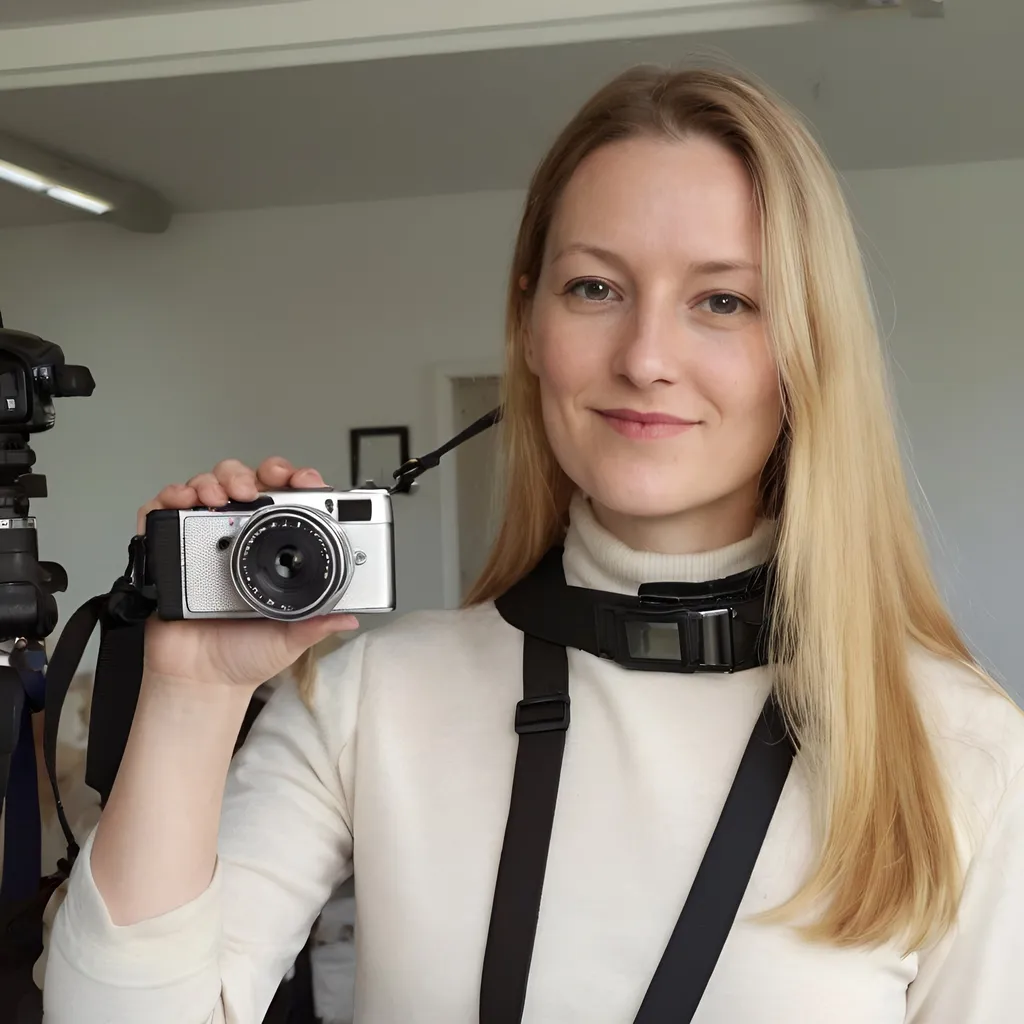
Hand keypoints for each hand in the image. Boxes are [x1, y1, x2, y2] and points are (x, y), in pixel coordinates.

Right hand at [136, 457, 358, 691]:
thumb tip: (349, 615)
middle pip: (244, 483)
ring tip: (221, 496)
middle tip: (257, 488)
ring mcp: (202, 541)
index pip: (286, 501)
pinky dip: (168, 499)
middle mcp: (238, 539)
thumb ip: (317, 623)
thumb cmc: (244, 654)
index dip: (295, 482)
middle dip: (251, 473)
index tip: (304, 481)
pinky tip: (181, 502)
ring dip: (213, 481)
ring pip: (206, 488)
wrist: (202, 682)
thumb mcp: (291, 638)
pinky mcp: (167, 551)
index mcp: (272, 551)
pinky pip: (160, 513)